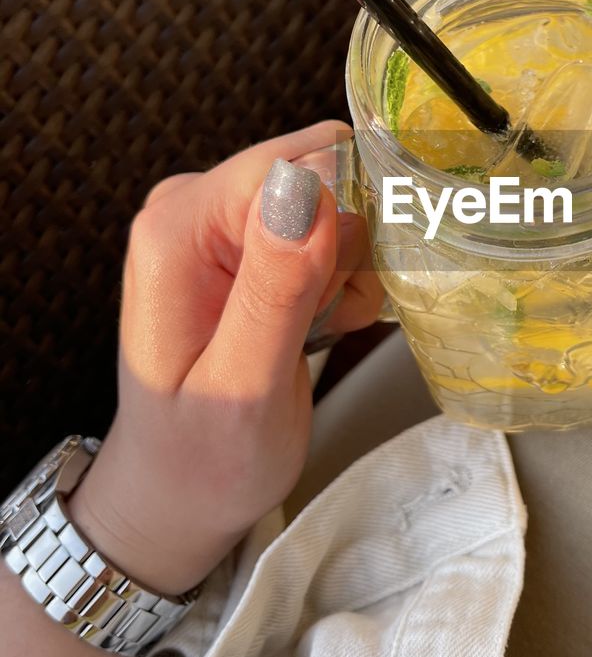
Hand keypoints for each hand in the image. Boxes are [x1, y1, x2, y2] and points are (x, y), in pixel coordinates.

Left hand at [70, 122, 383, 596]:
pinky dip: (342, 276)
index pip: (293, 163)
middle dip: (348, 242)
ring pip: (334, 198)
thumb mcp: (243, 388)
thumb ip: (274, 288)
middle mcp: (193, 207)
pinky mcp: (249, 241)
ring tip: (322, 326)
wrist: (180, 493)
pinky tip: (322, 322)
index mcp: (178, 229)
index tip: (345, 289)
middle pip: (318, 170)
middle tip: (329, 317)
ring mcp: (222, 222)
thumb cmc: (203, 459)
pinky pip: (328, 225)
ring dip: (349, 265)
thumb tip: (306, 188)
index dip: (341, 217)